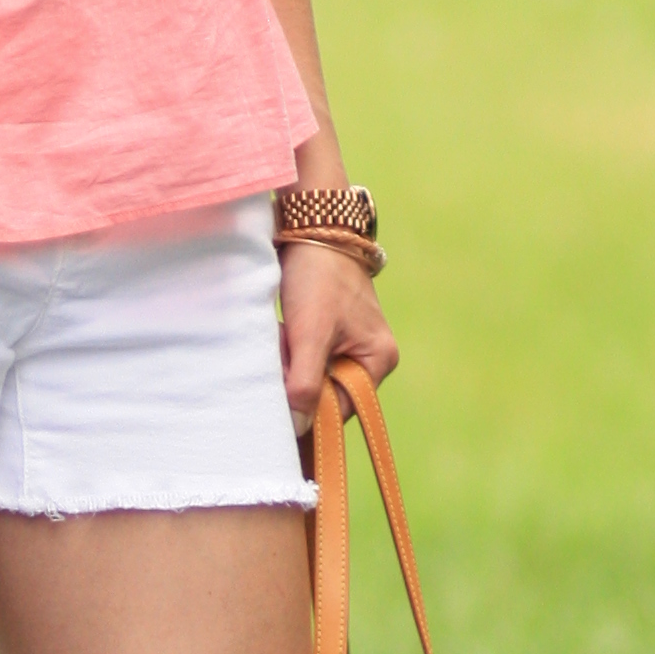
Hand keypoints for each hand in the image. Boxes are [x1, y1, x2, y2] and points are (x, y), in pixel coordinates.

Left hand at [276, 242, 398, 430]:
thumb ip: (304, 382)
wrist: (312, 225)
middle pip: (324, 394)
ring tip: (281, 338)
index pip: (339, 409)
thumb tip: (297, 428)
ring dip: (288, 366)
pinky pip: (305, 358)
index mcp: (377, 360)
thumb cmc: (317, 276)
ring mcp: (350, 344)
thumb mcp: (310, 333)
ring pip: (310, 376)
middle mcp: (369, 356)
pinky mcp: (330, 333)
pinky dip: (287, 353)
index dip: (307, 410)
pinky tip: (280, 336)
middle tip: (279, 356)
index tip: (277, 406)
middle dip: (295, 381)